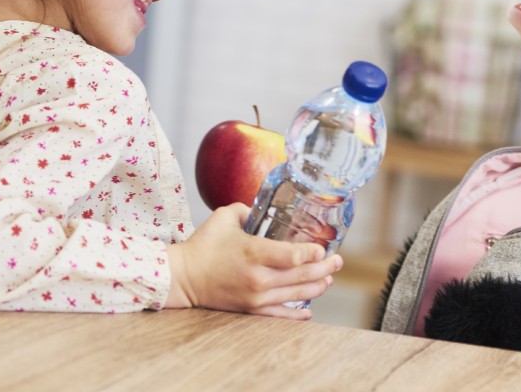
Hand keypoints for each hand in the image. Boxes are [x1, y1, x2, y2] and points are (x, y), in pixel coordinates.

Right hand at [165, 203, 341, 317]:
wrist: (183, 277)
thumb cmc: (203, 245)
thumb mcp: (224, 217)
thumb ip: (247, 209)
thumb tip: (262, 208)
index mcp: (254, 252)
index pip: (292, 256)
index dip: (312, 254)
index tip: (324, 249)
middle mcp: (258, 277)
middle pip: (301, 276)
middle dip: (324, 269)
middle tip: (337, 262)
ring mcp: (256, 296)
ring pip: (295, 295)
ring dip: (316, 287)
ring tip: (328, 279)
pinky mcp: (250, 309)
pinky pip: (279, 314)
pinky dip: (296, 314)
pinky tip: (309, 311)